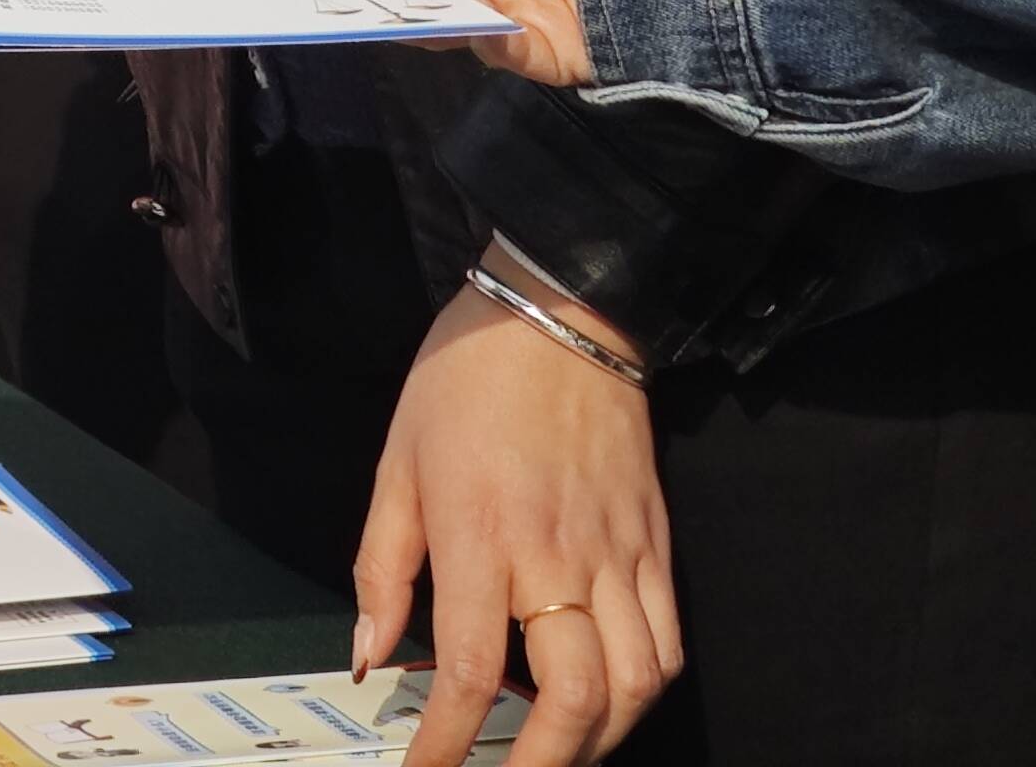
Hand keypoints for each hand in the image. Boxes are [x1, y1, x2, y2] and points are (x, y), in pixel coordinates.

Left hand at [354, 282, 681, 766]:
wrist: (558, 314)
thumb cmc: (464, 383)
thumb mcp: (396, 466)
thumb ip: (382, 568)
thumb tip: (367, 656)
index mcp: (480, 539)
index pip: (470, 674)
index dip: (448, 744)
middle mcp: (555, 559)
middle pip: (575, 702)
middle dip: (542, 766)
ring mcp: (618, 556)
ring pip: (636, 686)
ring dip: (602, 740)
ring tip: (561, 753)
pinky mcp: (656, 545)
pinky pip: (668, 643)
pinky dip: (645, 690)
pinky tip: (614, 699)